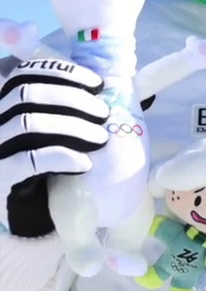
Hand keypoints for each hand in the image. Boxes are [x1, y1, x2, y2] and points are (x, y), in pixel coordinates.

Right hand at [1, 57, 109, 236]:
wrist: (19, 217)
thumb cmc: (41, 173)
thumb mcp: (50, 137)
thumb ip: (66, 113)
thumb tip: (110, 89)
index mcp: (3, 108)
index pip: (23, 75)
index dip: (60, 73)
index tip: (97, 84)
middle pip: (26, 95)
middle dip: (72, 99)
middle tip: (104, 114)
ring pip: (27, 123)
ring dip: (72, 126)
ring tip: (101, 138)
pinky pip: (28, 160)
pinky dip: (61, 156)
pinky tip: (84, 163)